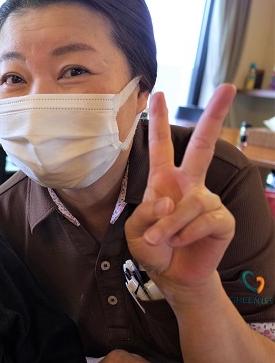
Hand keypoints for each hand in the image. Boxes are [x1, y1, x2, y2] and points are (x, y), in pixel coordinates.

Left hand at [125, 84, 236, 300]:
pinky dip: (186, 235)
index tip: (157, 94)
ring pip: (191, 203)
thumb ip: (145, 215)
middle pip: (204, 146)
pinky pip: (204, 221)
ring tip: (162, 240)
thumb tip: (169, 200)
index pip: (160, 146)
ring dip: (170, 226)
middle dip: (214, 116)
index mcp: (165, 181)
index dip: (156, 121)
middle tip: (227, 87)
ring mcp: (208, 200)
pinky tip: (182, 242)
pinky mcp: (222, 220)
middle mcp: (189, 184)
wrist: (172, 275)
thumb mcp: (135, 231)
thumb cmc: (152, 248)